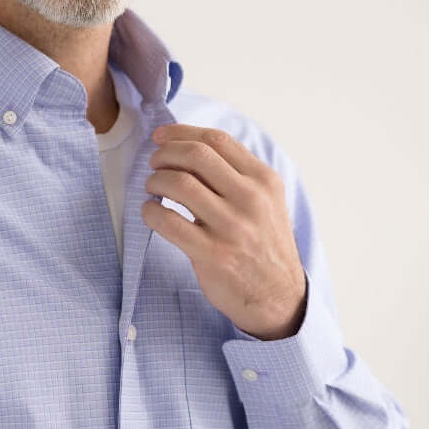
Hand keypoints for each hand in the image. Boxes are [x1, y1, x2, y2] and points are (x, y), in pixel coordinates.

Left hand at [141, 124, 306, 340]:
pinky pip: (168, 222)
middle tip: (154, 164)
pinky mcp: (213, 254)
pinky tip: (150, 213)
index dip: (181, 133)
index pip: (217, 140)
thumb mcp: (265, 201)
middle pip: (196, 155)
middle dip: (164, 154)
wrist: (279, 296)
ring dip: (155, 181)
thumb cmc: (263, 243)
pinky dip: (150, 212)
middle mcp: (251, 199)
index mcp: (263, 180)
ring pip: (179, 184)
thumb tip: (187, 146)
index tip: (160, 136)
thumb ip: (236, 174)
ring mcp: (232, 227)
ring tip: (152, 189)